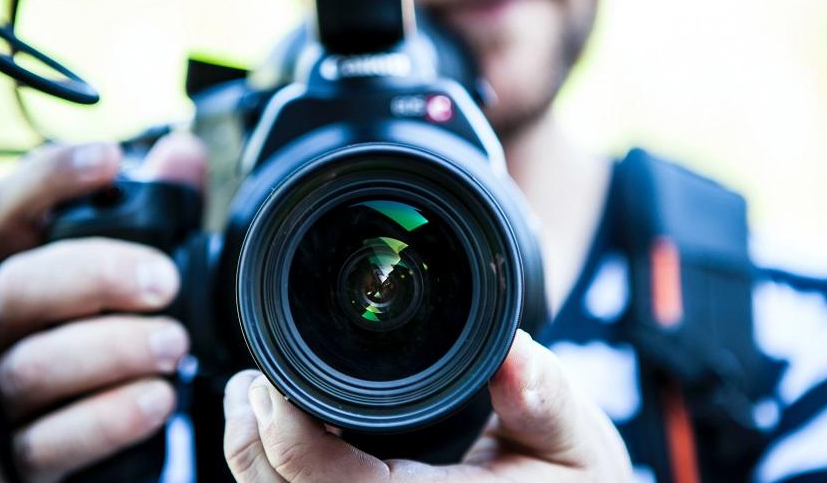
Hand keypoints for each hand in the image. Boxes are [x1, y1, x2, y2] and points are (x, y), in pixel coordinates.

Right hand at [0, 133, 206, 482]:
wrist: (72, 434)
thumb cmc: (99, 333)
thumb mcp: (130, 271)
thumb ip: (158, 214)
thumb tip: (182, 153)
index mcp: (19, 265)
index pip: (12, 208)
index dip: (52, 178)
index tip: (111, 160)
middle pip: (21, 285)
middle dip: (96, 275)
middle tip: (163, 281)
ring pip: (34, 365)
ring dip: (112, 350)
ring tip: (173, 344)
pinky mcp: (16, 453)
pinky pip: (50, 440)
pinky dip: (107, 419)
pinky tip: (156, 399)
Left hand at [222, 330, 632, 482]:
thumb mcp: (578, 443)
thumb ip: (546, 400)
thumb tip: (516, 355)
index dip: (285, 436)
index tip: (270, 380)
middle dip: (249, 443)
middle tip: (248, 383)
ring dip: (255, 461)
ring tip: (252, 404)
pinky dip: (280, 477)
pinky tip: (282, 439)